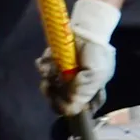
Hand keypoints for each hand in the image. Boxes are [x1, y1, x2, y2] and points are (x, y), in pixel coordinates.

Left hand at [38, 0, 118, 116]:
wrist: (88, 30)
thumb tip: (70, 109)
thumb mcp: (96, 76)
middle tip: (47, 86)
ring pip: (49, 87)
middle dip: (52, 95)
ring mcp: (63, 75)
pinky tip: (43, 63)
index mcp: (87, 92)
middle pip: (58, 101)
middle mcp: (73, 86)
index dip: (65, 108)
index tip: (60, 102)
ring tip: (49, 70)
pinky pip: (44, 70)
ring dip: (47, 79)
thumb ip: (84, 93)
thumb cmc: (96, 53)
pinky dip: (42, 66)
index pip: (74, 109)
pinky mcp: (54, 64)